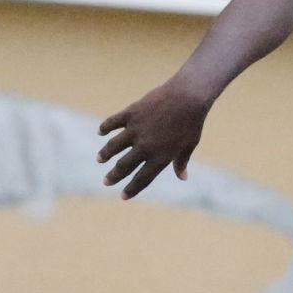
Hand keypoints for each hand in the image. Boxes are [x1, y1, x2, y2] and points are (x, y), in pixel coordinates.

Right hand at [96, 76, 210, 199]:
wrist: (188, 96)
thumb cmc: (192, 122)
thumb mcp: (190, 144)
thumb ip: (181, 161)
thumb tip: (183, 177)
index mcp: (160, 157)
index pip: (142, 179)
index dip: (132, 189)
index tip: (123, 196)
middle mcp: (145, 146)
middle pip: (124, 166)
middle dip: (114, 176)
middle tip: (106, 182)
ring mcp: (136, 130)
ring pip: (114, 146)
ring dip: (105, 154)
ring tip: (100, 159)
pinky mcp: (132, 114)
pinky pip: (113, 122)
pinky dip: (105, 127)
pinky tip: (100, 132)